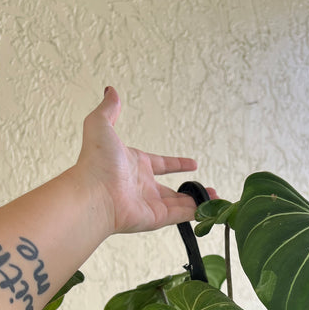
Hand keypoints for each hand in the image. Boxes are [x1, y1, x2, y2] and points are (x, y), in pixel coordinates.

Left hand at [76, 87, 209, 234]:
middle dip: (189, 191)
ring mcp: (150, 204)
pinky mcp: (156, 218)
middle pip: (171, 191)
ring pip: (179, 205)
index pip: (161, 165)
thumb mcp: (101, 125)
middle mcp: (143, 187)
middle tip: (206, 190)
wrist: (93, 193)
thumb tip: (111, 91)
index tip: (192, 164)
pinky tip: (210, 211)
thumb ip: (109, 109)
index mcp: (135, 166)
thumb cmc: (95, 162)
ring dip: (197, 203)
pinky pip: (180, 216)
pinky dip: (196, 214)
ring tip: (215, 200)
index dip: (177, 164)